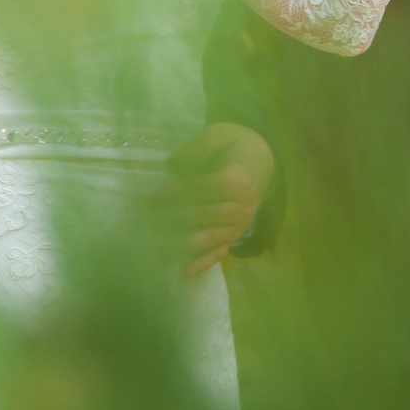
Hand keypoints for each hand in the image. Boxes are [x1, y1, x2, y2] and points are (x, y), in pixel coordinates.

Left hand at [154, 121, 276, 278]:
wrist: (263, 160)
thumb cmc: (236, 145)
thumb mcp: (219, 134)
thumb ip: (197, 147)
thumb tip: (172, 166)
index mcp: (238, 178)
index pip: (202, 189)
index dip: (176, 194)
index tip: (151, 197)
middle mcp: (243, 206)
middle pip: (203, 215)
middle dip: (172, 218)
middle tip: (145, 219)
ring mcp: (241, 225)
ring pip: (209, 237)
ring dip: (181, 243)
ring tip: (155, 246)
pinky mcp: (237, 236)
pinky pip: (220, 252)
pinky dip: (202, 264)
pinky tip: (182, 274)